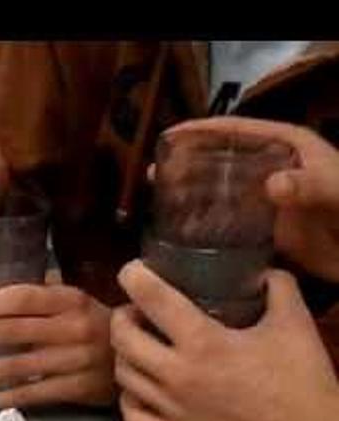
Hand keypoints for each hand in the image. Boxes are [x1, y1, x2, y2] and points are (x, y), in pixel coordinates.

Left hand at [0, 283, 116, 408]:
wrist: (147, 358)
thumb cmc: (102, 325)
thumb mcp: (79, 301)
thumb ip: (44, 294)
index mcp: (71, 300)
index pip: (22, 299)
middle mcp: (73, 328)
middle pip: (14, 332)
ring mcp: (76, 361)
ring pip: (18, 367)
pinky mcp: (78, 390)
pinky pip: (34, 394)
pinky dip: (5, 397)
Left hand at [112, 260, 338, 420]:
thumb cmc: (303, 382)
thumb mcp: (295, 324)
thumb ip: (277, 288)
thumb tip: (263, 270)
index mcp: (203, 343)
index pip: (153, 299)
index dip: (134, 277)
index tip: (132, 270)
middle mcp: (178, 376)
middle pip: (123, 338)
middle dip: (122, 316)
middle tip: (135, 310)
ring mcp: (173, 410)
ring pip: (123, 376)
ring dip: (123, 354)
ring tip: (138, 344)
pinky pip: (133, 416)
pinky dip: (130, 398)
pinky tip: (142, 388)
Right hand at [165, 116, 338, 282]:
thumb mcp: (337, 193)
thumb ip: (311, 186)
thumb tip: (271, 184)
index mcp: (290, 149)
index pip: (241, 131)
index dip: (204, 130)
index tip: (170, 135)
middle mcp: (275, 172)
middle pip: (225, 160)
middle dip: (189, 163)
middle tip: (154, 174)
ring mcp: (270, 204)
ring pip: (224, 194)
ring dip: (193, 196)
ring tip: (158, 202)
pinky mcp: (269, 233)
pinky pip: (231, 226)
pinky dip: (208, 229)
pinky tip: (183, 237)